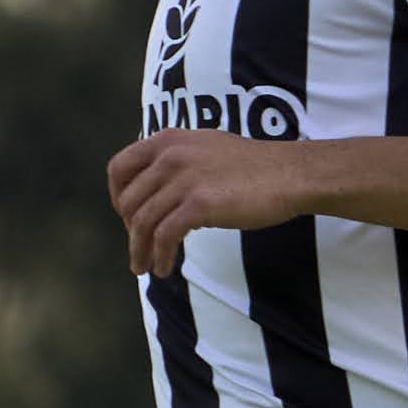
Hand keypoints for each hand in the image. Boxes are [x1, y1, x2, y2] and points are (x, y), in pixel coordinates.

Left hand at [109, 129, 327, 275]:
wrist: (289, 174)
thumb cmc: (254, 167)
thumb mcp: (205, 149)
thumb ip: (177, 161)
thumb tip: (156, 189)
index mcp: (168, 139)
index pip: (119, 168)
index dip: (117, 198)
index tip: (127, 218)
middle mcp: (170, 155)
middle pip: (129, 201)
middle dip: (129, 231)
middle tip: (139, 250)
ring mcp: (184, 179)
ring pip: (142, 223)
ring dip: (139, 251)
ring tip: (144, 268)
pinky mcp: (200, 204)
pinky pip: (165, 236)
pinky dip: (159, 256)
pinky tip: (164, 268)